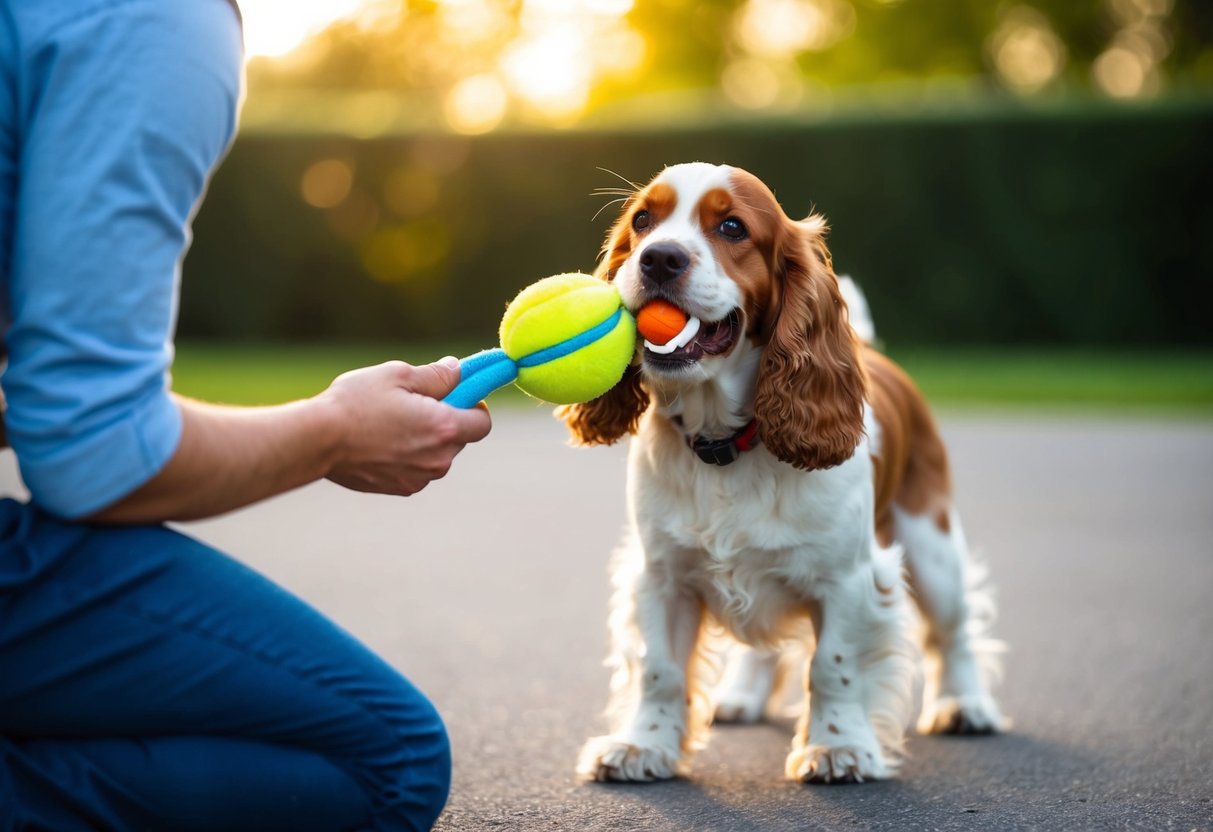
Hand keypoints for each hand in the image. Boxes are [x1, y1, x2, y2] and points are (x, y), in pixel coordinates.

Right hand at [321, 357, 491, 495]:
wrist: (318, 441)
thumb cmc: (356, 403)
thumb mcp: (398, 375)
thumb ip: (437, 375)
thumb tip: (458, 370)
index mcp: (444, 428)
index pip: (483, 423)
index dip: (474, 406)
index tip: (456, 395)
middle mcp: (438, 459)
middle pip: (460, 438)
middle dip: (447, 420)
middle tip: (416, 403)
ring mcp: (420, 478)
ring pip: (438, 455)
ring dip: (427, 439)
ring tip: (392, 422)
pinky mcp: (402, 488)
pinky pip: (418, 468)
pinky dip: (409, 456)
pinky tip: (381, 441)